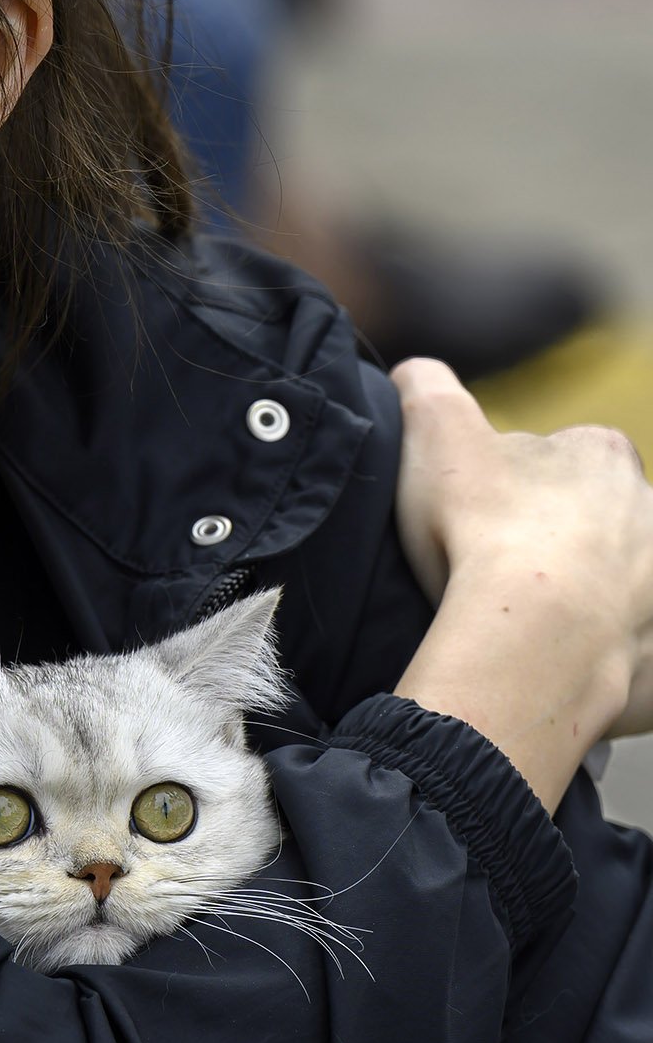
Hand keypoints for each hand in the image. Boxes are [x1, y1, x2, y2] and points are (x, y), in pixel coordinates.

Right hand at [391, 358, 652, 805]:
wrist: (535, 642)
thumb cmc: (484, 528)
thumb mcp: (434, 430)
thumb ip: (424, 386)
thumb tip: (413, 371)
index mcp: (600, 454)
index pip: (558, 458)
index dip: (511, 485)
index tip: (476, 517)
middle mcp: (648, 512)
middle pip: (594, 523)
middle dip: (555, 543)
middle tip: (495, 575)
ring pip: (618, 586)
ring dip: (581, 601)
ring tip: (521, 631)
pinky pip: (630, 652)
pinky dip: (600, 659)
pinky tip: (551, 671)